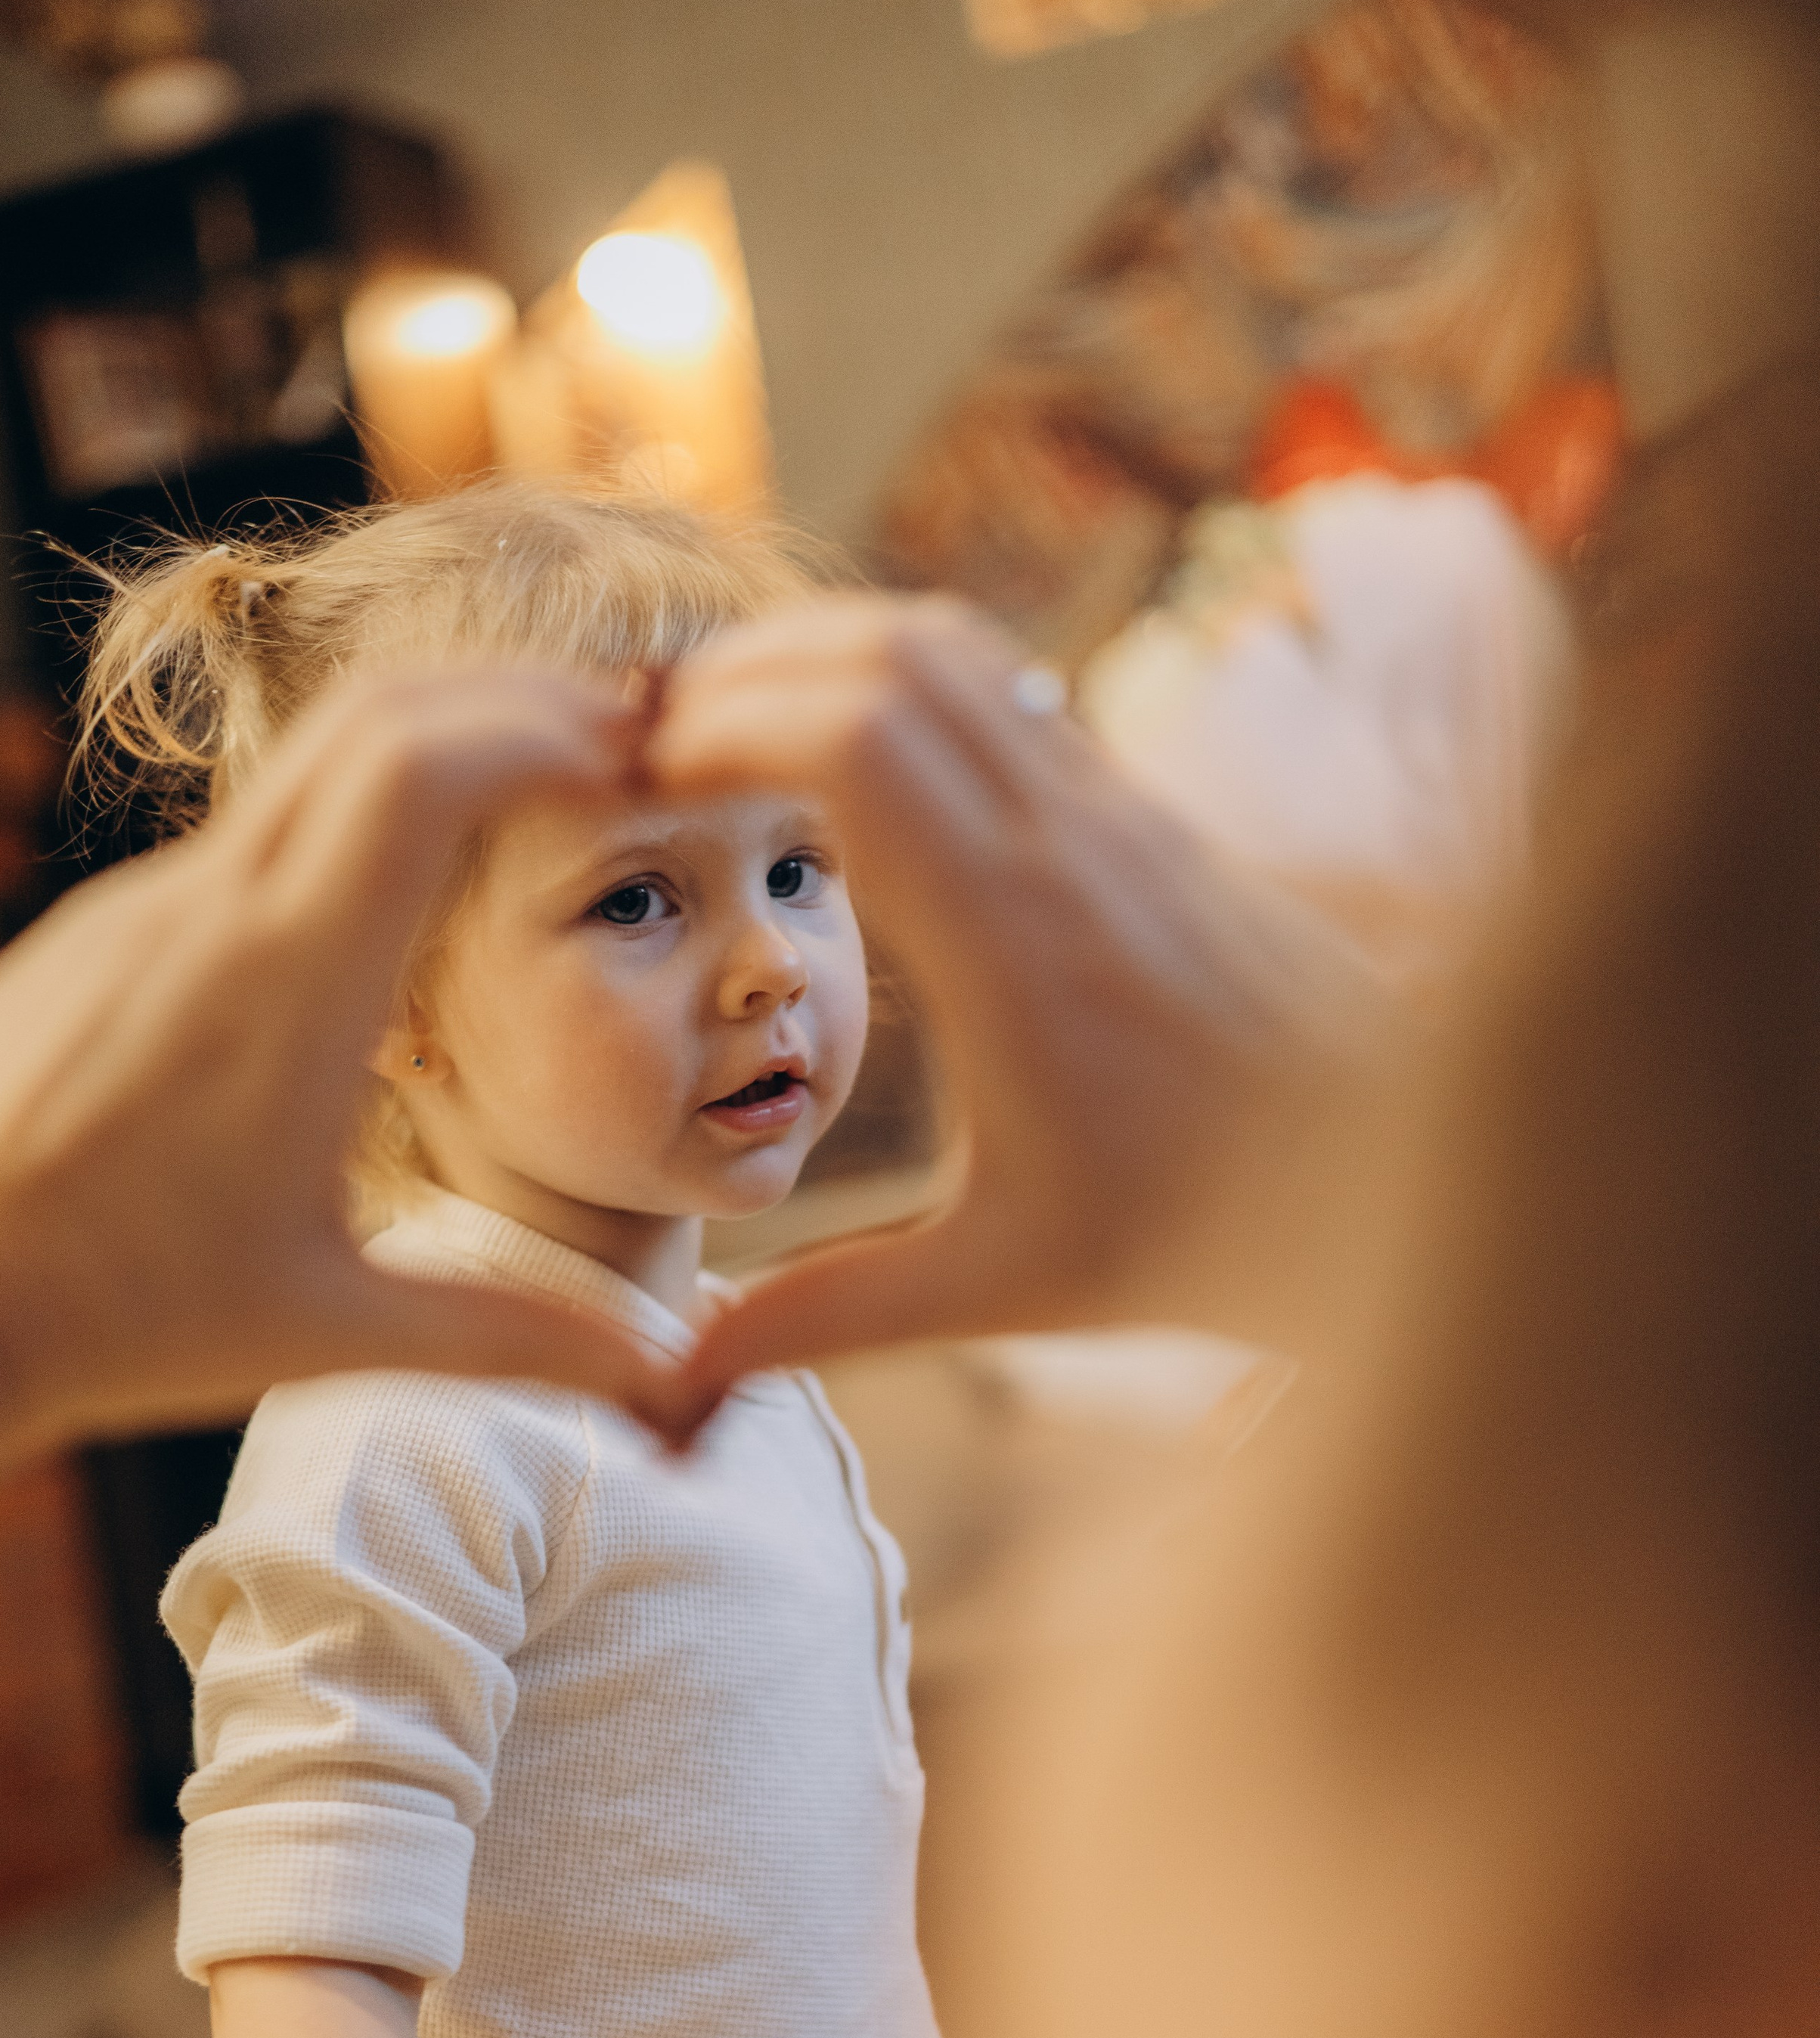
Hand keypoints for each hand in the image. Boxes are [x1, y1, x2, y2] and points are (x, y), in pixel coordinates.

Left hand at [0, 666, 699, 1535]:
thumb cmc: (108, 1321)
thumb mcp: (333, 1333)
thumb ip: (518, 1342)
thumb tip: (673, 1385)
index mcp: (287, 977)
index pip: (432, 764)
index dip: (555, 729)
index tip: (650, 756)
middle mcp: (206, 907)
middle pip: (381, 719)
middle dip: (517, 704)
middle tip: (626, 740)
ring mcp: (136, 912)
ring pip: (305, 770)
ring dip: (431, 755)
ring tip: (533, 805)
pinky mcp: (91, 942)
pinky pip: (241, 840)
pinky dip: (345, 824)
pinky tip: (385, 915)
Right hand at [647, 595, 1383, 1405]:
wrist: (1403, 1184)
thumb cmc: (1201, 1234)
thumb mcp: (998, 1287)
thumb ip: (829, 1316)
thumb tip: (679, 1390)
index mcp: (1013, 934)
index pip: (847, 731)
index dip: (717, 726)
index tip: (634, 785)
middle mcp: (1069, 838)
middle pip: (883, 649)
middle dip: (746, 672)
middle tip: (657, 752)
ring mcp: (1120, 809)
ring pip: (955, 647)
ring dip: (829, 657)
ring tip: (737, 739)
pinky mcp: (1149, 813)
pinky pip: (1010, 690)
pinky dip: (908, 684)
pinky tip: (859, 769)